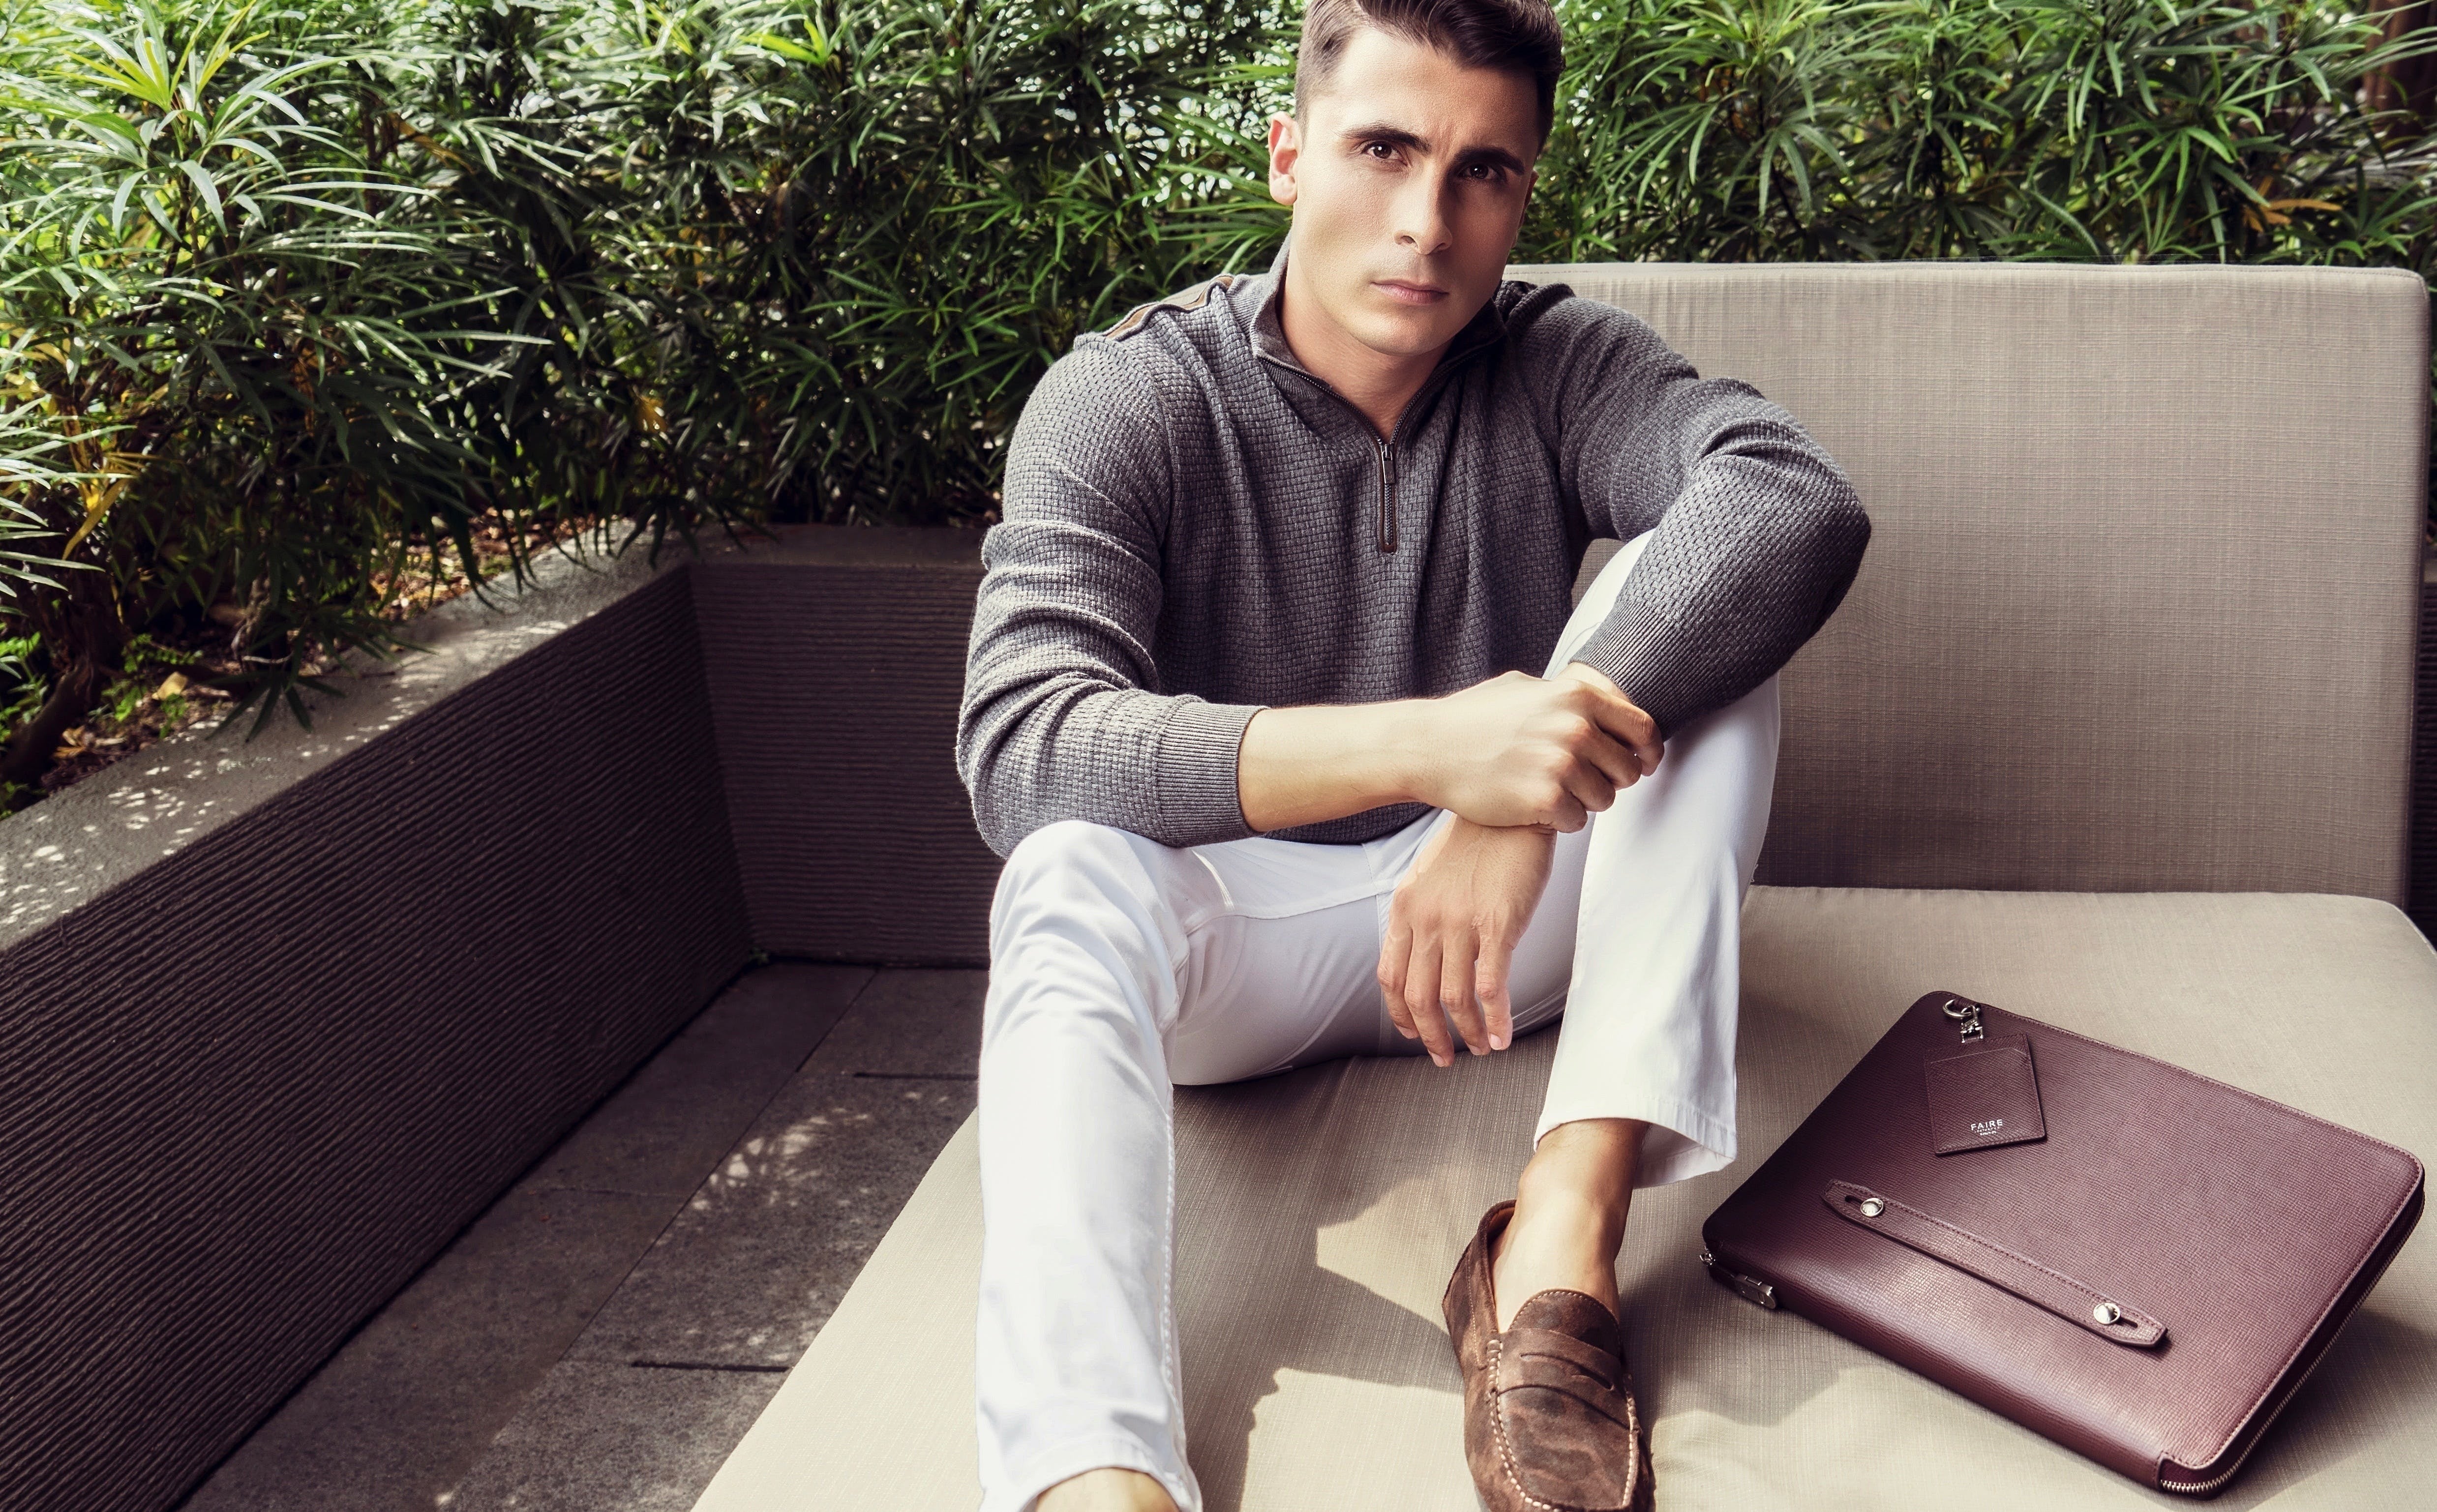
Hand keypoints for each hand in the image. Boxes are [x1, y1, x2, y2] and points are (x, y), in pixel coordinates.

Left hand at [1378, 817, 1555, 1065]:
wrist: (1511, 810)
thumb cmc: (1477, 841)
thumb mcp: (1430, 874)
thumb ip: (1422, 912)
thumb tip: (1423, 950)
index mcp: (1405, 908)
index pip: (1391, 975)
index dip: (1400, 1013)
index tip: (1413, 1033)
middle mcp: (1426, 920)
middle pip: (1418, 996)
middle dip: (1431, 1036)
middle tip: (1445, 1058)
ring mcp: (1460, 924)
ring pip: (1454, 998)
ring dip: (1466, 1032)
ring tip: (1482, 1049)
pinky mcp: (1498, 925)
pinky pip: (1490, 987)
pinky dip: (1494, 1019)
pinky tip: (1502, 1036)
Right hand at [1407, 663, 1661, 830]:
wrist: (1428, 749)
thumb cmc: (1470, 719)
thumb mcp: (1523, 687)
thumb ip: (1567, 694)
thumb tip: (1601, 697)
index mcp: (1577, 697)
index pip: (1643, 729)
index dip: (1649, 751)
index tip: (1645, 763)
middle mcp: (1576, 729)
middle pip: (1627, 769)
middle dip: (1610, 779)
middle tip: (1581, 781)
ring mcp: (1561, 766)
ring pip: (1604, 800)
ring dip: (1583, 801)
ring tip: (1550, 791)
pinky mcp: (1544, 801)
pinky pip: (1577, 821)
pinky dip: (1560, 820)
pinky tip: (1534, 807)